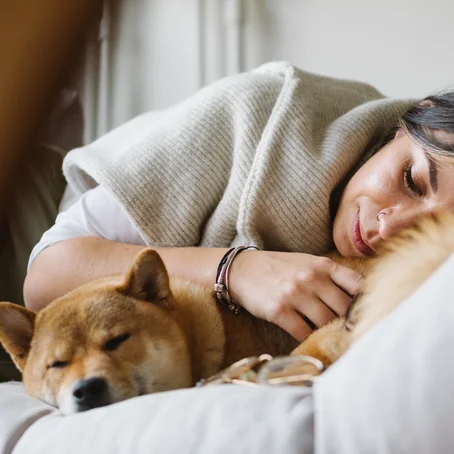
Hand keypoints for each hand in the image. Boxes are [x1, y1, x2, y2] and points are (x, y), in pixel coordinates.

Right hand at [228, 251, 362, 341]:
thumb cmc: (278, 268)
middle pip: (344, 308)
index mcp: (322, 266)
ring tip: (335, 341)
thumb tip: (358, 300)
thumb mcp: (306, 263)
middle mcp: (311, 278)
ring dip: (331, 334)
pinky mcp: (279, 311)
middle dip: (350, 324)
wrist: (242, 269)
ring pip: (326, 322)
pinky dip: (310, 340)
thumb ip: (331, 277)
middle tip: (355, 336)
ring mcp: (295, 295)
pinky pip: (304, 332)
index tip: (372, 315)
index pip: (358, 285)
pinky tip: (312, 342)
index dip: (369, 302)